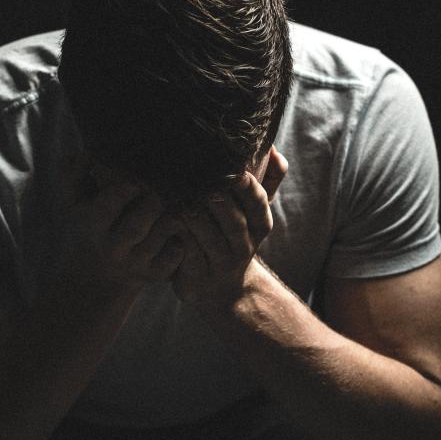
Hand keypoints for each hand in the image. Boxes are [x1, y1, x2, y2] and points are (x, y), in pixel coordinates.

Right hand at [54, 153, 185, 291]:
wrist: (96, 277)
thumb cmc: (89, 228)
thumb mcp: (73, 204)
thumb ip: (72, 175)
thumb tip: (86, 155)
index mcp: (92, 226)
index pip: (106, 208)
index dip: (122, 192)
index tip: (133, 183)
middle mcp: (113, 248)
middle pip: (136, 225)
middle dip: (151, 204)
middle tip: (158, 194)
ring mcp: (135, 263)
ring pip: (160, 237)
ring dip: (170, 218)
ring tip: (173, 208)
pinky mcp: (154, 275)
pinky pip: (175, 254)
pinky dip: (181, 240)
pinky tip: (178, 230)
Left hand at [172, 145, 288, 305]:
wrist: (221, 289)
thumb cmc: (233, 237)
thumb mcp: (253, 213)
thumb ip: (267, 180)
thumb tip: (275, 150)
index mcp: (259, 226)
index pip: (258, 204)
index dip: (247, 188)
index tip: (235, 169)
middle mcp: (244, 246)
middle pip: (233, 221)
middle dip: (218, 200)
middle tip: (201, 180)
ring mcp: (220, 264)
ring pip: (208, 238)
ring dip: (194, 216)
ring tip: (179, 197)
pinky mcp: (197, 278)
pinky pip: (187, 255)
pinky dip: (177, 236)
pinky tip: (166, 218)